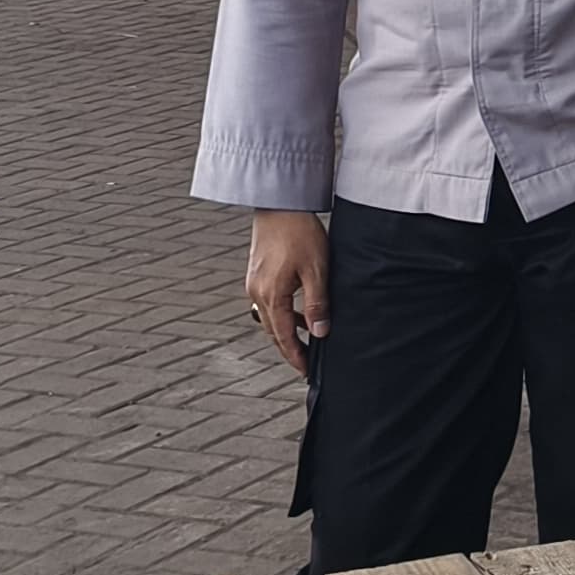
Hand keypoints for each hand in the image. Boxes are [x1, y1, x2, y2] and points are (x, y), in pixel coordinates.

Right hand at [245, 209, 329, 373]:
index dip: (296, 356)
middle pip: (273, 331)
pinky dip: (282, 313)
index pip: (283, 337)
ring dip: (286, 331)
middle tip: (306, 362)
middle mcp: (257, 292)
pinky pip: (268, 303)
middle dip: (289, 348)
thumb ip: (317, 305)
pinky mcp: (256, 273)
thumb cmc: (299, 232)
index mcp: (271, 295)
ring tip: (307, 339)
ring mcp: (254, 283)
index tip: (306, 371)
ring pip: (269, 318)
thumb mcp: (316, 271)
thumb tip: (320, 333)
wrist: (280, 203)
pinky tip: (298, 312)